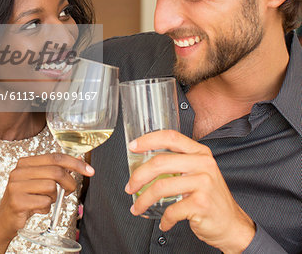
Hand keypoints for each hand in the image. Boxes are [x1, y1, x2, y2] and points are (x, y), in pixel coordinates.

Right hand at [0, 153, 93, 242]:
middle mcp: (19, 171)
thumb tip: (78, 160)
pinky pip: (44, 202)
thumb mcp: (39, 181)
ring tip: (45, 200)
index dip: (75, 163)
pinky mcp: (17, 201)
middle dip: (69, 182)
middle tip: (70, 190)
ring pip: (51, 187)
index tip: (89, 170)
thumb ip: (55, 170)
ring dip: (54, 197)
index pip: (55, 157)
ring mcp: (16, 186)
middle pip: (56, 171)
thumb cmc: (26, 198)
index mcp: (25, 162)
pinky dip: (46, 207)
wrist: (5, 220)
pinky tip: (38, 208)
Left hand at [125, 130, 254, 253]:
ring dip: (144, 200)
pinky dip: (164, 219)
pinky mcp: (201, 203)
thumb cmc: (211, 198)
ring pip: (161, 186)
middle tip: (130, 186)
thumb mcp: (199, 172)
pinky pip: (171, 210)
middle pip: (160, 162)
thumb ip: (179, 163)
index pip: (170, 137)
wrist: (233, 225)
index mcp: (200, 152)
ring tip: (138, 207)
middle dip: (139, 176)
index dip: (148, 140)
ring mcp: (203, 183)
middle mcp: (203, 164)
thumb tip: (146, 162)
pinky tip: (164, 222)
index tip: (133, 147)